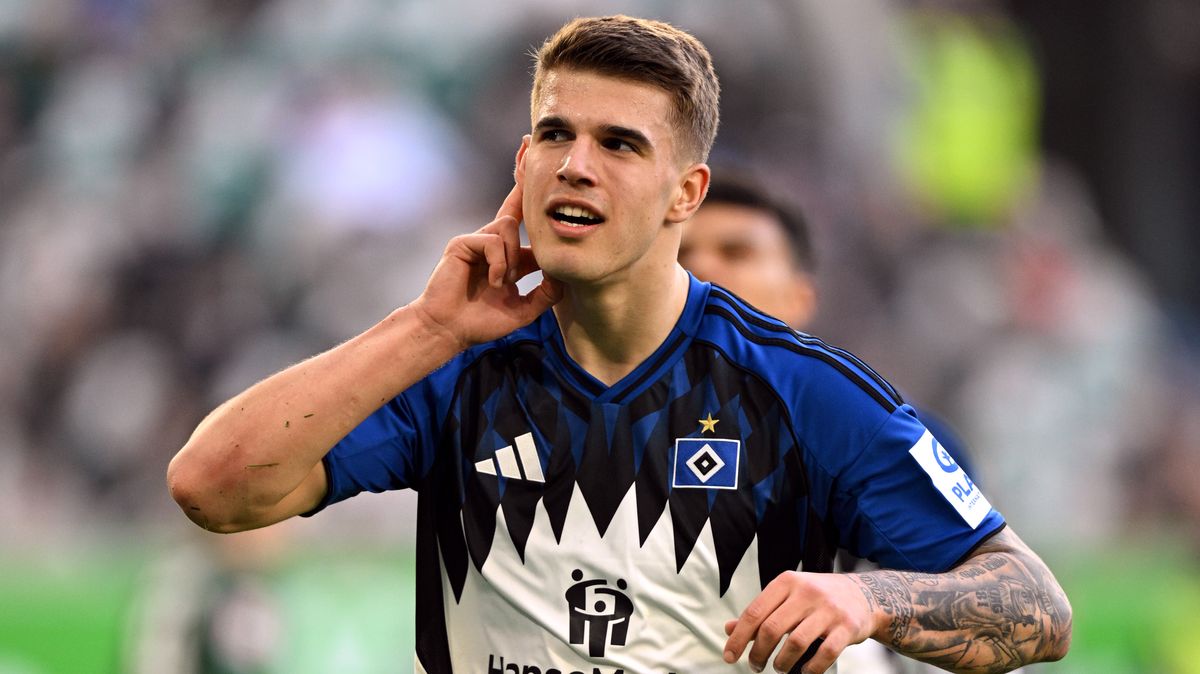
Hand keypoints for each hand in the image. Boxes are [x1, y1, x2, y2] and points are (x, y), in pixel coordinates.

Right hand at [410, 182, 563, 348]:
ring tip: (505, 281)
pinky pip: (492, 240)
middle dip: (523, 193)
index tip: (540, 178)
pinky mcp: (462, 244)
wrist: (449, 330)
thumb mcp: (523, 310)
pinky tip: (494, 282)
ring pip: (507, 224)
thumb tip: (563, 274)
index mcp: (507, 257)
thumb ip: (546, 294)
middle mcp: (492, 245)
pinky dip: (499, 263)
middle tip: (526, 183)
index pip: (524, 226)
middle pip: (515, 212)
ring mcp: (476, 242)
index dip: (531, 205)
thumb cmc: (480, 322)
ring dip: (512, 255)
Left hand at [723, 571, 877, 673]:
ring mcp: (828, 609)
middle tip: (755, 666)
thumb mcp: (787, 596)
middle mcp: (807, 592)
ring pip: (796, 642)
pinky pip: (825, 653)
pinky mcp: (847, 627)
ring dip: (782, 663)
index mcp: (787, 582)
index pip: (754, 612)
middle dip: (758, 653)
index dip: (738, 637)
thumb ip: (760, 612)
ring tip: (779, 668)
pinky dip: (811, 668)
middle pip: (771, 628)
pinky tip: (804, 672)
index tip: (730, 656)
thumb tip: (729, 629)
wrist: (863, 594)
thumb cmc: (817, 597)